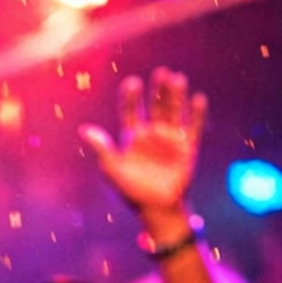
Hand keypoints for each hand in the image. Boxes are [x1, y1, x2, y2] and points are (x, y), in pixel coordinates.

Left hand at [79, 68, 205, 219]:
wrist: (156, 209)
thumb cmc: (131, 191)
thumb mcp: (113, 169)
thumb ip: (102, 148)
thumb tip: (83, 130)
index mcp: (133, 138)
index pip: (132, 111)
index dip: (131, 97)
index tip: (133, 83)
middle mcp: (153, 134)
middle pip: (156, 105)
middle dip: (159, 90)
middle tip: (160, 73)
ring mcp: (171, 139)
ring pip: (174, 111)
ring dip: (176, 96)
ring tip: (177, 79)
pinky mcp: (187, 147)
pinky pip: (194, 127)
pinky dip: (197, 114)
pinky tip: (198, 99)